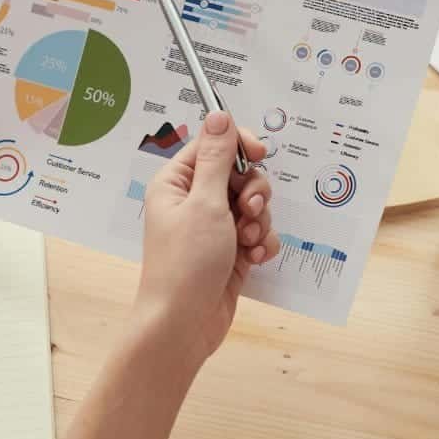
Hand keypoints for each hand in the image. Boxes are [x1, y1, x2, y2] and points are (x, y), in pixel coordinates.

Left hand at [137, 111, 279, 363]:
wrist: (182, 325)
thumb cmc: (185, 264)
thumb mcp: (204, 204)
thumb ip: (216, 158)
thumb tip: (218, 114)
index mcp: (177, 183)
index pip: (212, 145)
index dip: (239, 145)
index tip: (260, 153)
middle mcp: (193, 201)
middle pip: (239, 174)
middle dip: (253, 191)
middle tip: (247, 210)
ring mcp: (213, 228)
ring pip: (252, 205)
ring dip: (259, 220)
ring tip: (248, 242)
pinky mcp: (230, 251)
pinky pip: (258, 233)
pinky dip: (262, 243)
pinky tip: (255, 258)